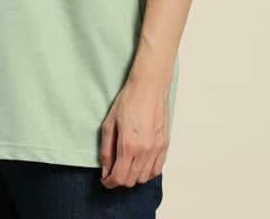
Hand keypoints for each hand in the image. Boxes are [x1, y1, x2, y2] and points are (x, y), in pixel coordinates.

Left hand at [99, 73, 169, 188]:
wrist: (149, 87)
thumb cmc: (128, 101)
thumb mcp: (109, 123)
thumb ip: (106, 150)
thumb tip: (106, 170)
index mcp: (128, 144)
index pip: (119, 177)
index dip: (109, 182)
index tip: (105, 180)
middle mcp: (145, 150)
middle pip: (131, 181)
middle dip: (119, 180)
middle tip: (113, 171)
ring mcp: (157, 148)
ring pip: (145, 178)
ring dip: (133, 176)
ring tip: (126, 165)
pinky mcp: (165, 145)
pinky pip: (157, 169)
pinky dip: (147, 171)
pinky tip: (140, 163)